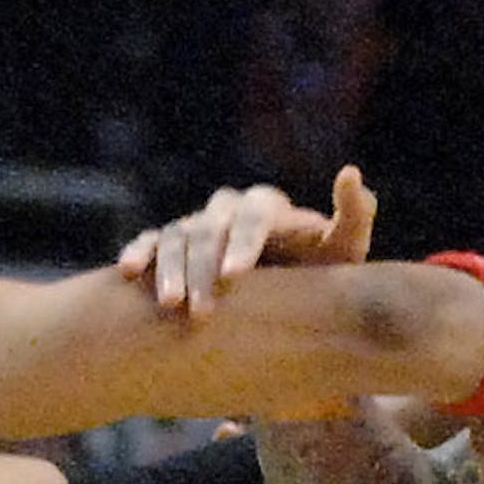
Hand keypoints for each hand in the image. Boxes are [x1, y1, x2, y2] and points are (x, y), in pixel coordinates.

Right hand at [116, 166, 377, 319]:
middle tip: (201, 310)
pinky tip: (129, 271)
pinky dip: (139, 251)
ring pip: (175, 235)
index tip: (236, 276)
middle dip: (203, 267)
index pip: (252, 215)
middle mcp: (228, 212)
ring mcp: (197, 227)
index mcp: (267, 208)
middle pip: (208, 227)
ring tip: (168, 304)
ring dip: (168, 267)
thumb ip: (355, 215)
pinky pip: (150, 241)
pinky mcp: (172, 245)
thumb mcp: (345, 251)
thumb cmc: (321, 276)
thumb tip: (351, 173)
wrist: (292, 301)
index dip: (242, 242)